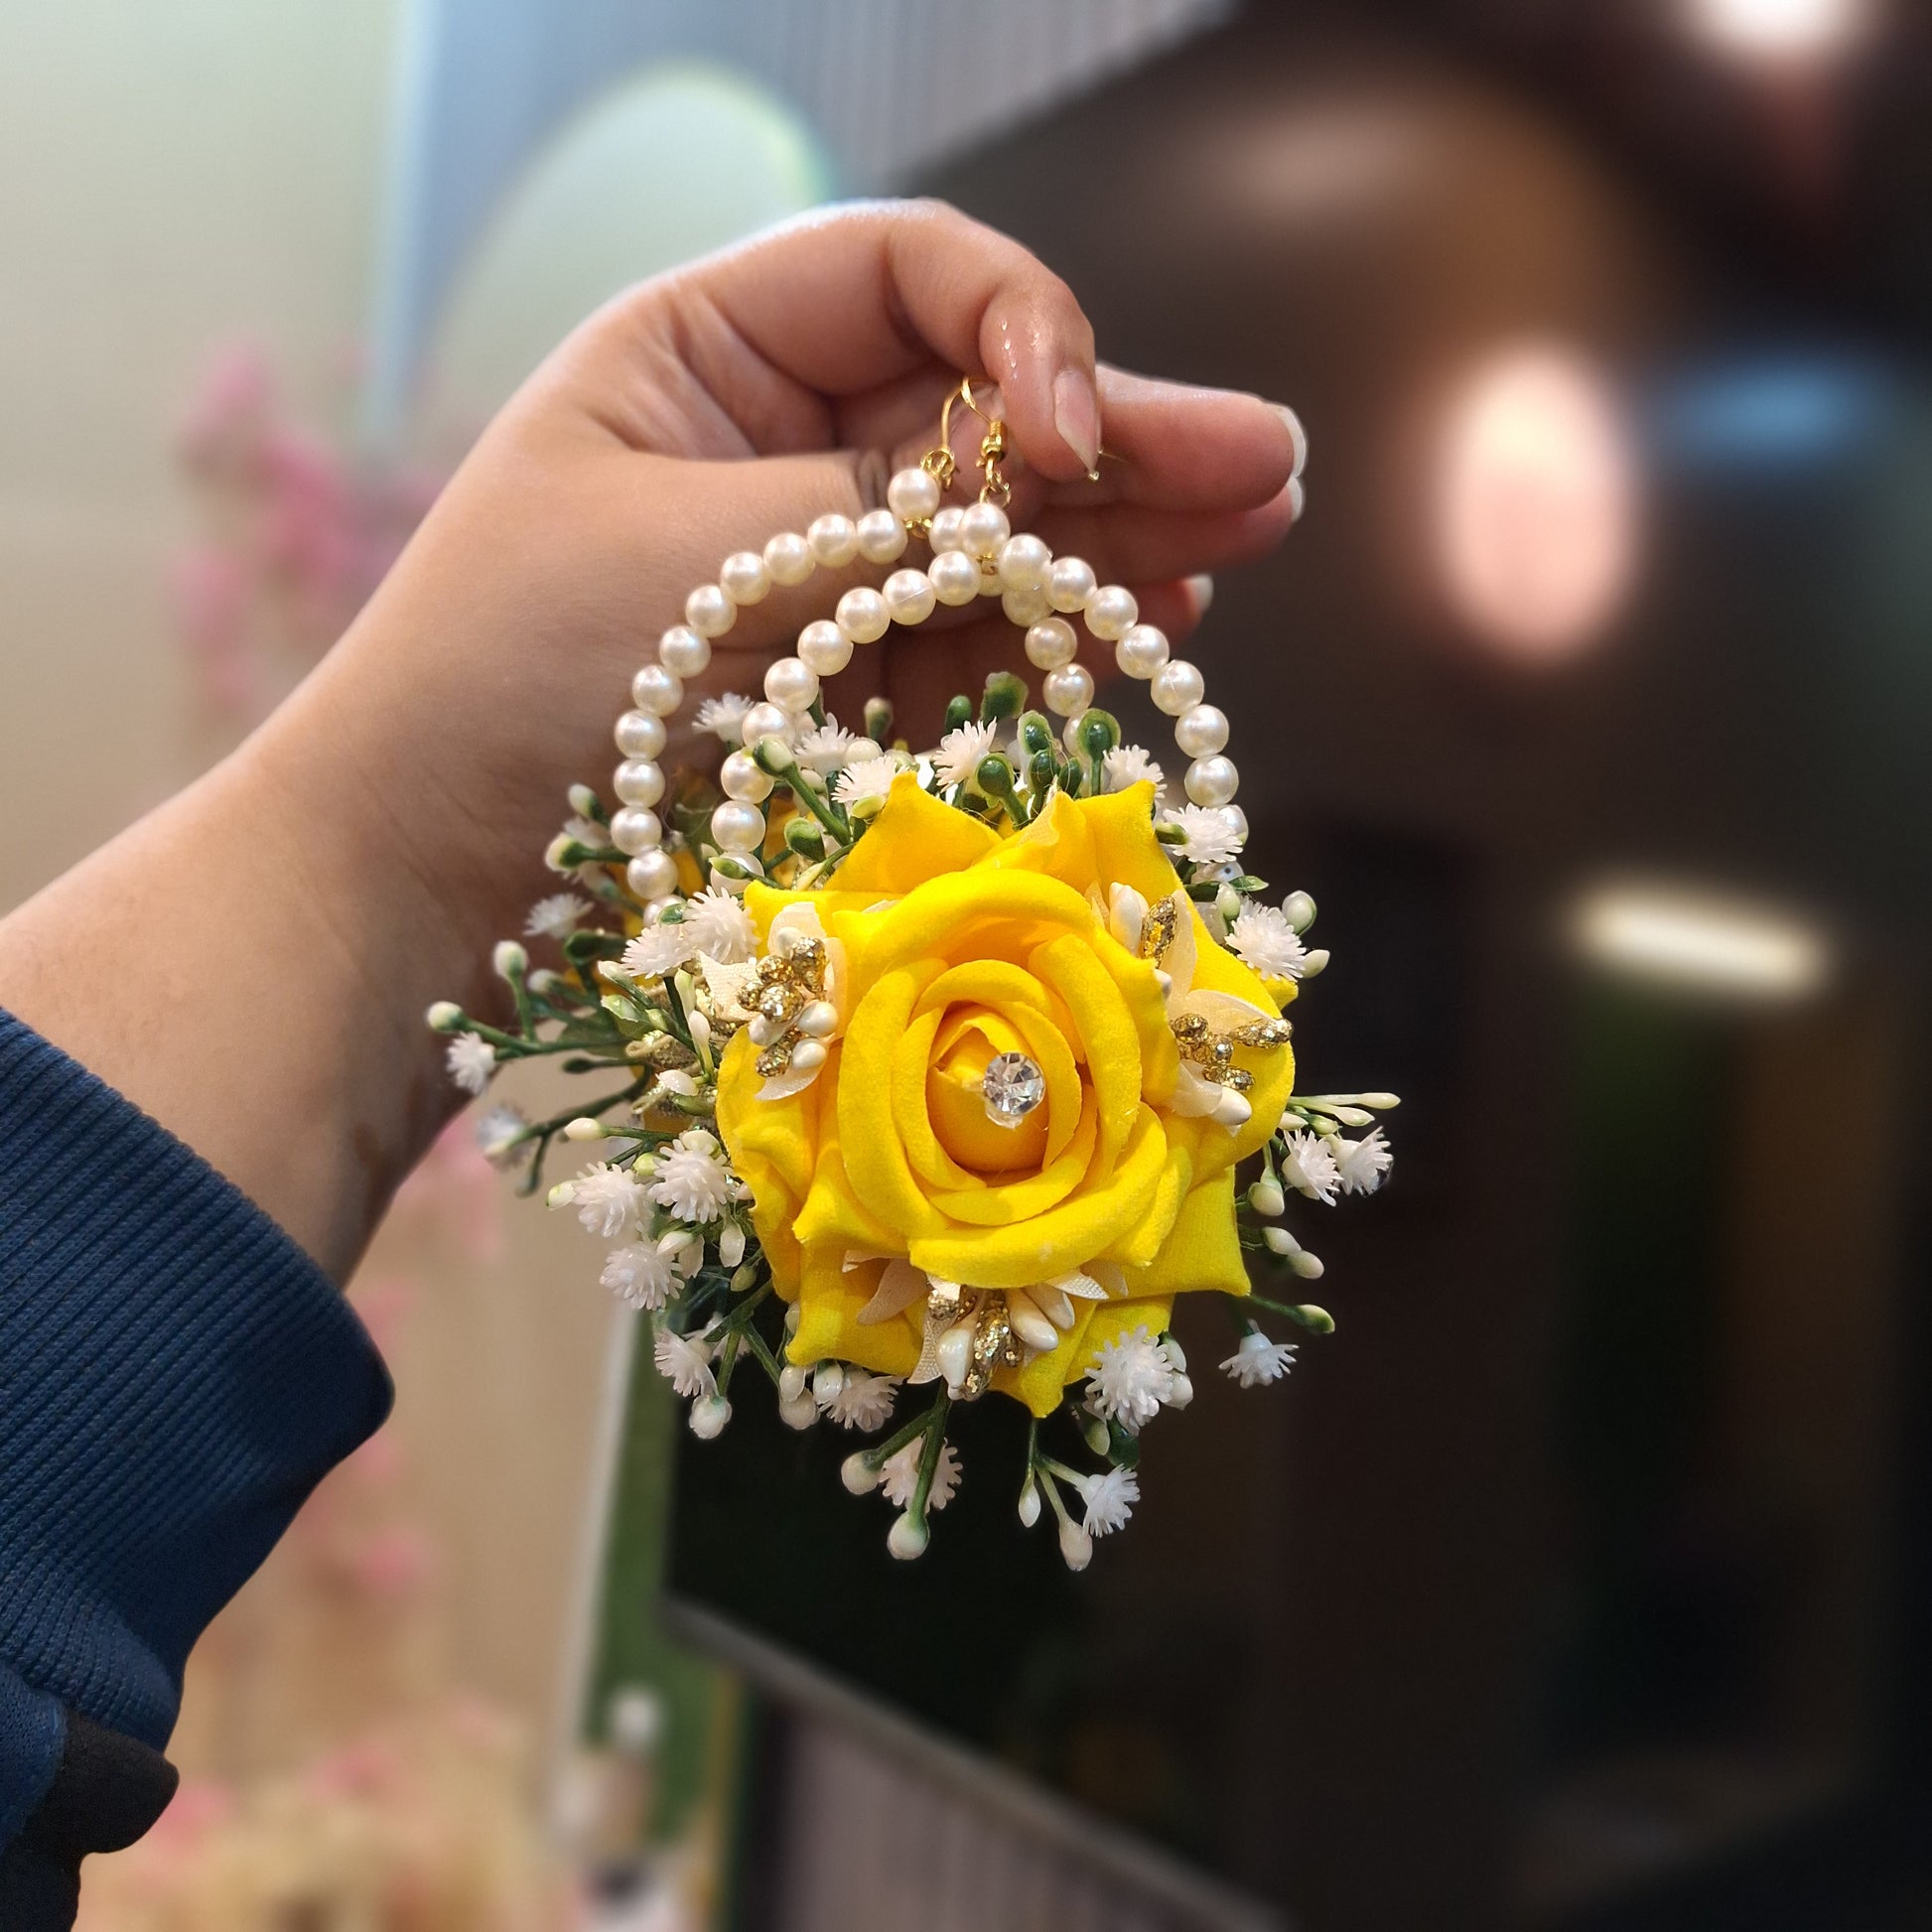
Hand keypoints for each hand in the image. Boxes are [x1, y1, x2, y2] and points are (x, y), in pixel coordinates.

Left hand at [0, 200, 1301, 1278]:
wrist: (427, 878)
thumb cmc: (510, 680)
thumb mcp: (700, 560)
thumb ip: (889, 511)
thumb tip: (1065, 459)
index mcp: (706, 354)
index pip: (907, 277)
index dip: (1015, 329)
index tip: (1061, 431)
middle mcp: (774, 448)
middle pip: (980, 412)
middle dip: (1119, 435)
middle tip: (1263, 464)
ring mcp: (815, 576)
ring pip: (994, 531)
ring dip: (1121, 533)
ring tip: (1248, 527)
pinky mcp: (840, 690)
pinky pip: (974, 640)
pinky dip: (1063, 632)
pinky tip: (1161, 617)